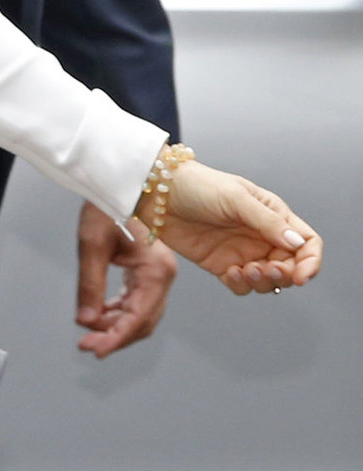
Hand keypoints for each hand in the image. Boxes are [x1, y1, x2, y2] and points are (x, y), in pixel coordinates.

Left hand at [76, 202, 177, 355]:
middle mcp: (163, 275)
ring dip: (115, 327)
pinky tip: (97, 316)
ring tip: (88, 333)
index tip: (95, 350)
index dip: (117, 337)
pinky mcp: (147, 273)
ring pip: (140, 315)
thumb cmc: (106, 206)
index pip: (139, 317)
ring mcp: (157, 275)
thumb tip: (85, 319)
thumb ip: (90, 285)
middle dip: (115, 336)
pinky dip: (117, 313)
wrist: (117, 184)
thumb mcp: (92, 244)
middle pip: (143, 322)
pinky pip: (135, 303)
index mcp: (157, 269)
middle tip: (86, 345)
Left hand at [136, 160, 321, 293]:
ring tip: (245, 270)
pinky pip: (241, 285)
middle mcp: (262, 235)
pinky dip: (241, 285)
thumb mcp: (236, 198)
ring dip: (263, 282)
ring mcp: (242, 251)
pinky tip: (229, 273)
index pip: (307, 242)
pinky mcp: (221, 264)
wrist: (159, 193)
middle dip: (284, 275)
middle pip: (290, 266)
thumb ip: (266, 221)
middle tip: (266, 270)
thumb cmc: (199, 185)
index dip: (310, 261)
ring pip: (267, 280)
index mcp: (273, 215)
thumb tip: (297, 242)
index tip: (301, 276)